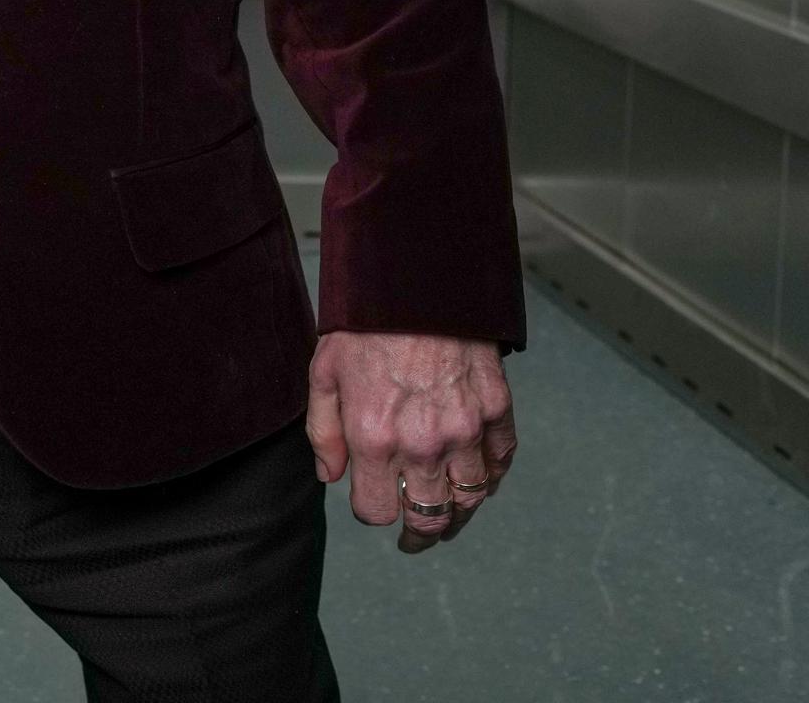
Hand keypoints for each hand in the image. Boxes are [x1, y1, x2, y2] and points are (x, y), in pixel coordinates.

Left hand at [305, 330, 516, 551]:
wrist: (418, 283)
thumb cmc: (364, 327)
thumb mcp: (323, 375)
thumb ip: (323, 433)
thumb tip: (331, 478)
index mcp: (376, 439)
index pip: (377, 512)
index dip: (371, 512)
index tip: (371, 503)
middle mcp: (424, 444)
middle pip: (429, 518)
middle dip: (419, 535)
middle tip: (415, 540)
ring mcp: (466, 430)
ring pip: (471, 499)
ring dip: (458, 514)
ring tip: (447, 517)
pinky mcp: (497, 411)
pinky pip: (499, 464)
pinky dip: (490, 477)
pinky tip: (476, 478)